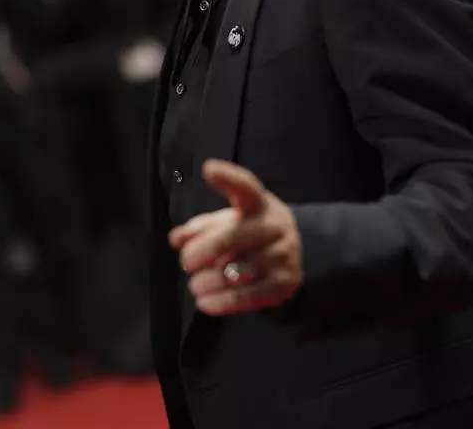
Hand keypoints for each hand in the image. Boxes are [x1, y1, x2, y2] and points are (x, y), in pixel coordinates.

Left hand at [169, 159, 302, 315]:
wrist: (295, 252)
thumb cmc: (248, 231)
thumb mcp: (225, 222)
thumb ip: (199, 228)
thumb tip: (176, 239)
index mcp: (258, 203)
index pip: (245, 186)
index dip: (228, 178)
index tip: (209, 170)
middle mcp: (274, 225)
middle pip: (236, 235)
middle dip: (206, 250)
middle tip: (186, 263)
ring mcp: (283, 254)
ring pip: (240, 270)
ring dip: (211, 281)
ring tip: (195, 286)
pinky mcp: (286, 283)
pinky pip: (251, 296)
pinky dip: (224, 302)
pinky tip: (205, 303)